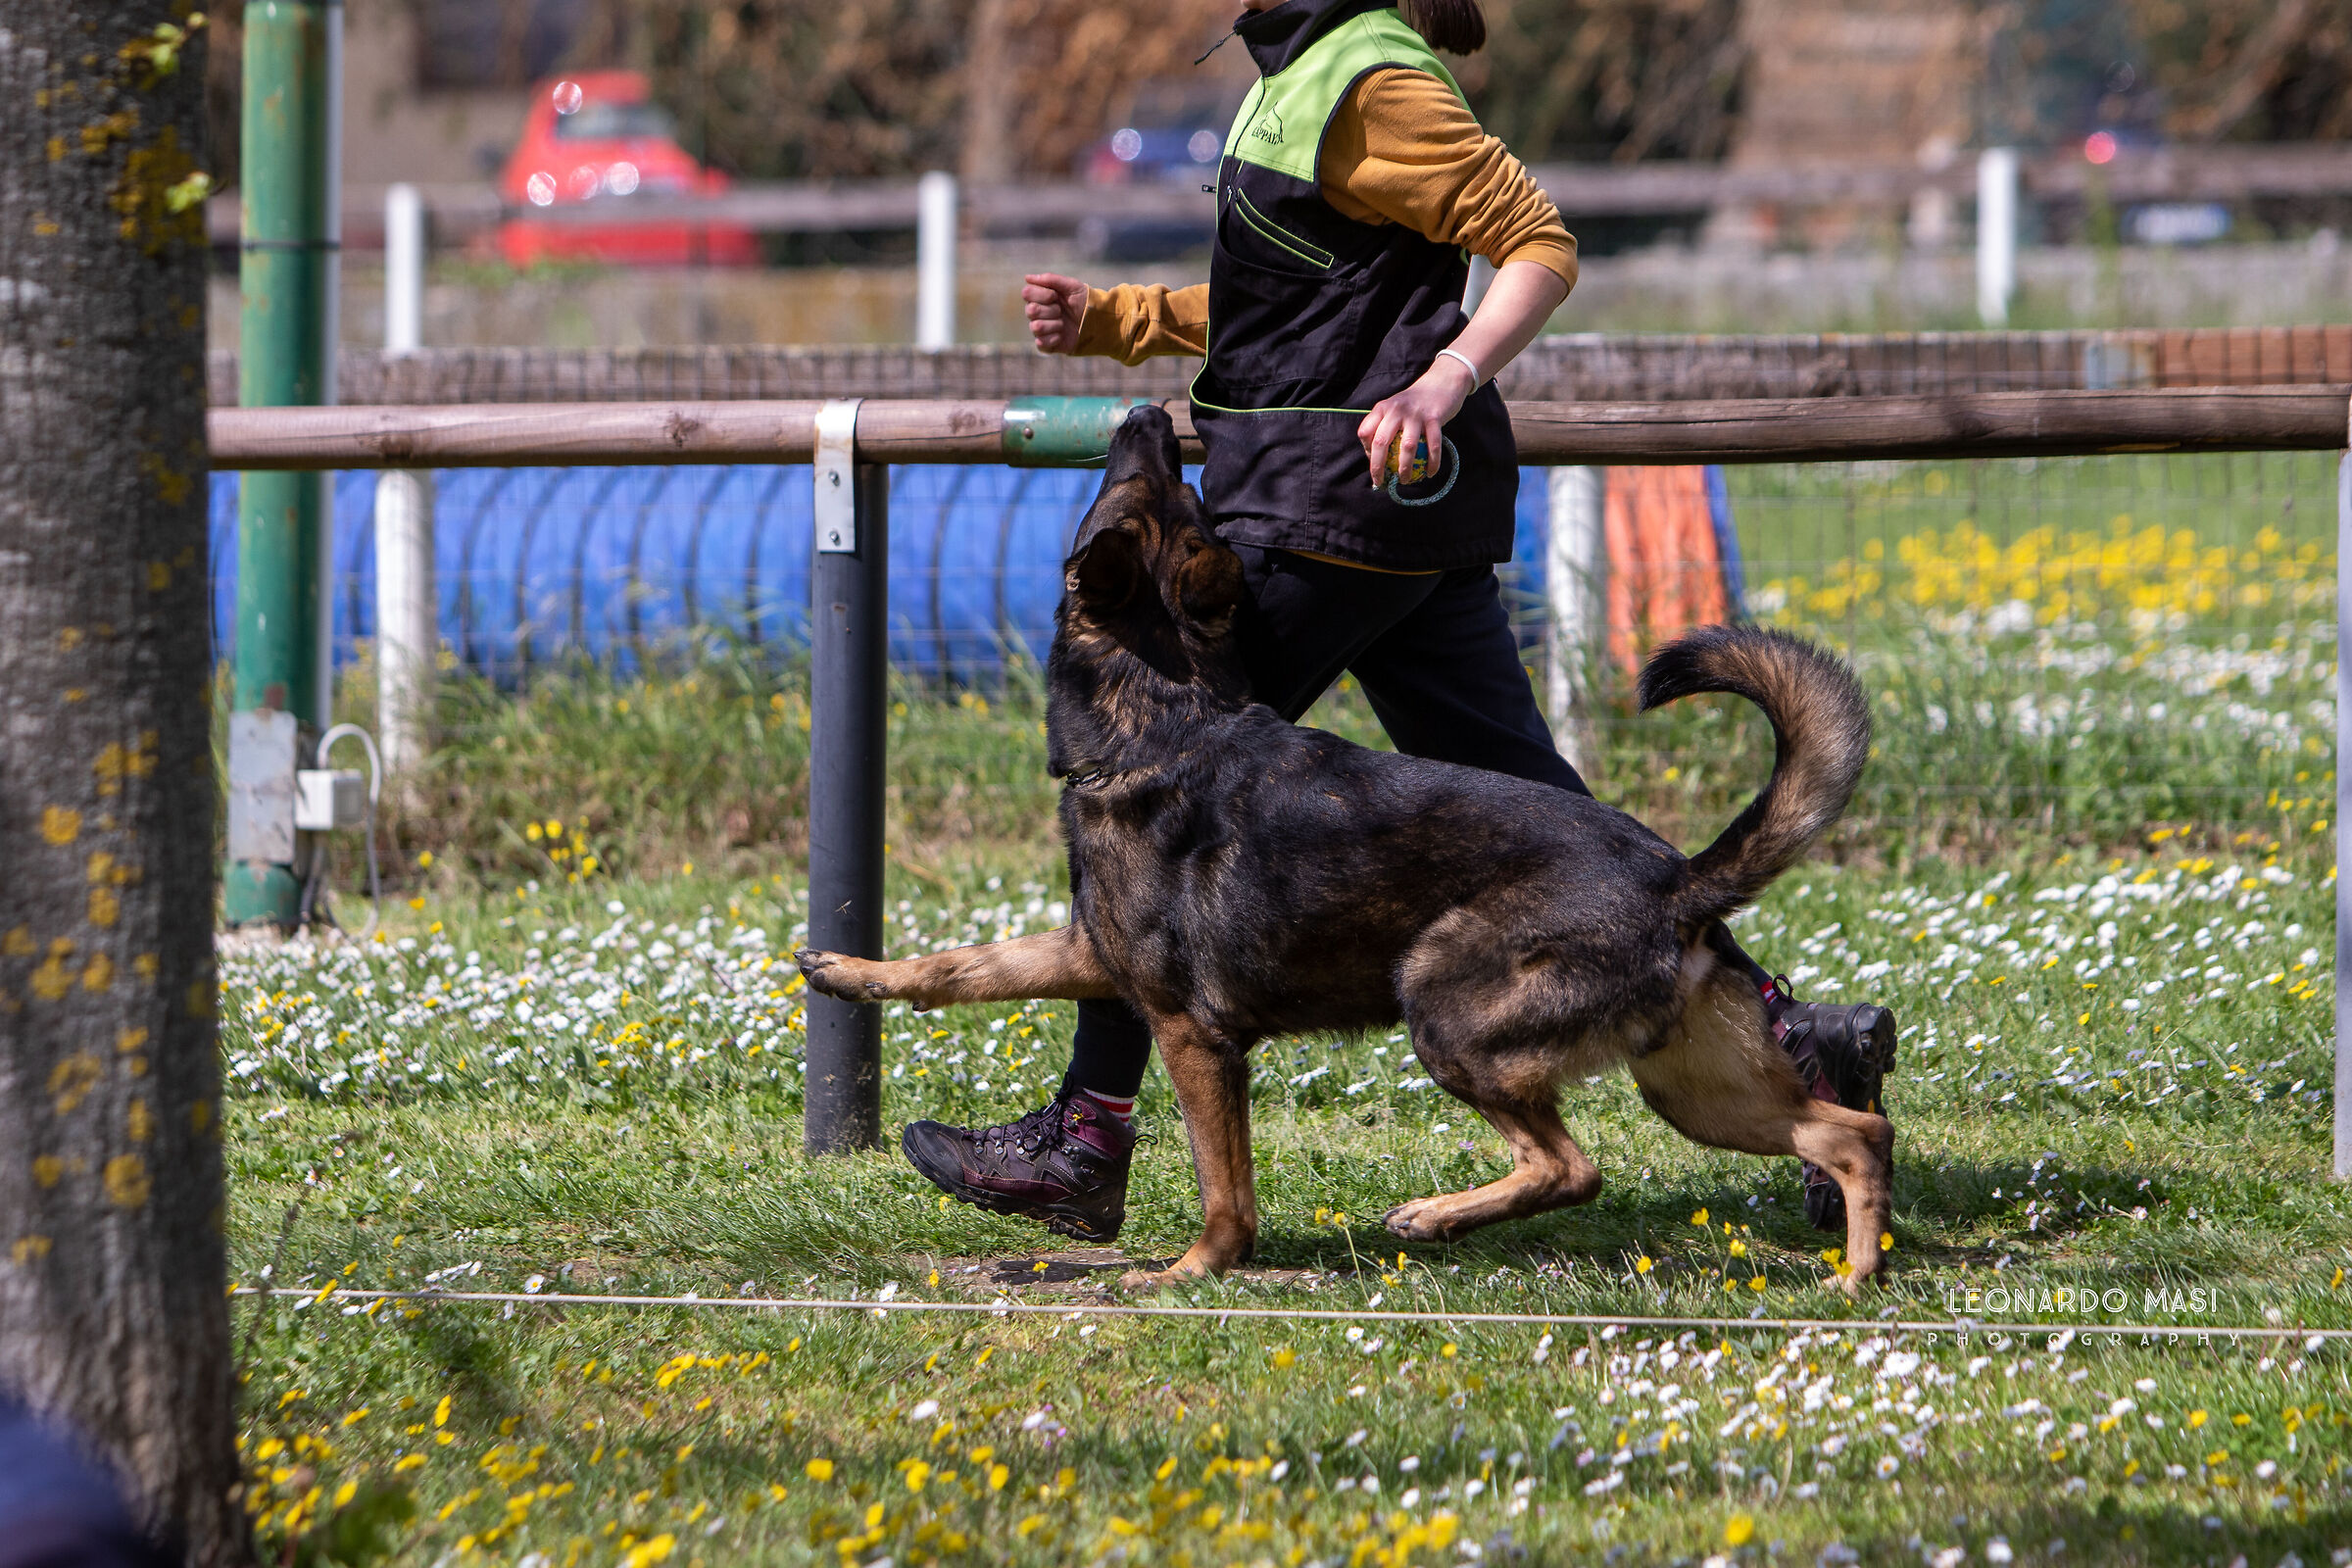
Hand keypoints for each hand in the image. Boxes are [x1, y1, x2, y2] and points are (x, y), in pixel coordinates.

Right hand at [1022, 273, 1088, 354]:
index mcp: (1039, 297)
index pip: (1027, 293)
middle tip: (1061, 310)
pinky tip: (1062, 335)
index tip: (1056, 296)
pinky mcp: (1045, 345)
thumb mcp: (1071, 286)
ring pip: (1036, 327)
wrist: (1097, 321)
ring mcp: (1040, 329)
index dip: (1042, 294)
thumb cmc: (1083, 301)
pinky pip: (1041, 342)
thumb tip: (1027, 278)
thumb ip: (1050, 279)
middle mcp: (1036, 313)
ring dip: (1054, 324)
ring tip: (1063, 323)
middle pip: (1030, 310)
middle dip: (1051, 310)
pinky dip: (1054, 338)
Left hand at [1358, 354, 1475, 488]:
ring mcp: (1415, 414)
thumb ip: (1386, 427)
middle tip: (1381, 482)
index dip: (1366, 451)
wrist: (1442, 382)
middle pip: (1381, 442)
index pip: (1365, 432)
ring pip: (1407, 447)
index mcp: (1382, 408)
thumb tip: (1378, 459)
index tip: (1375, 462)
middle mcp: (1396, 410)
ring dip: (1405, 468)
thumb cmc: (1415, 402)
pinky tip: (1430, 473)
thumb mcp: (1395, 408)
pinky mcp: (1434, 418)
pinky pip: (1432, 446)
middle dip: (1378, 467)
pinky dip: (1432, 463)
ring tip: (1406, 480)